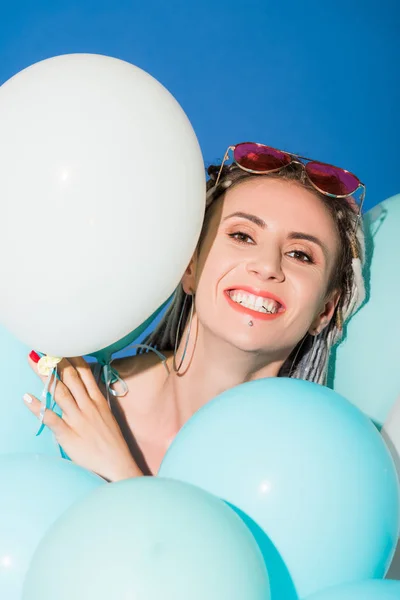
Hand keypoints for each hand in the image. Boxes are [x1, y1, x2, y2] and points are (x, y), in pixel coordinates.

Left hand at [24, 355, 141, 481]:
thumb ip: (95, 398)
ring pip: (60, 393)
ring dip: (46, 376)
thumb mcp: (107, 413)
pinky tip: (28, 397)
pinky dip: (39, 408)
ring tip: (34, 362)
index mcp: (97, 400)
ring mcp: (77, 420)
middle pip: (70, 378)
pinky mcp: (68, 435)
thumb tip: (85, 384)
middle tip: (44, 347)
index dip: (72, 358)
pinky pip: (51, 419)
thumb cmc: (111, 440)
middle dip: (56, 361)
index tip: (62, 345)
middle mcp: (87, 406)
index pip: (84, 373)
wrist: (117, 463)